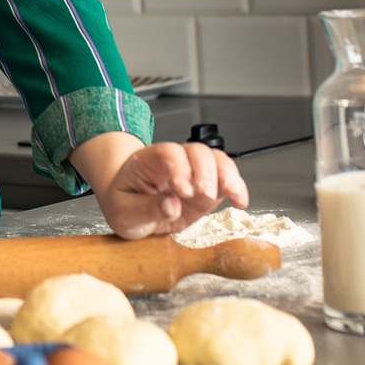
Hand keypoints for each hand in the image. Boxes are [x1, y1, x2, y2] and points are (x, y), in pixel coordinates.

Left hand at [69, 134, 248, 240]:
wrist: (131, 206)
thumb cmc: (125, 204)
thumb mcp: (125, 213)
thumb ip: (146, 209)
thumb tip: (171, 206)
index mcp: (147, 162)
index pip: (167, 153)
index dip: (178, 168)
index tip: (182, 190)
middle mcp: (174, 162)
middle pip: (196, 151)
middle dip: (205, 171)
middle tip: (203, 194)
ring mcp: (193, 173)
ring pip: (216, 160)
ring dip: (226, 175)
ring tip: (231, 195)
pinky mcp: (208, 188)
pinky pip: (227, 179)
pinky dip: (237, 187)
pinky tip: (240, 201)